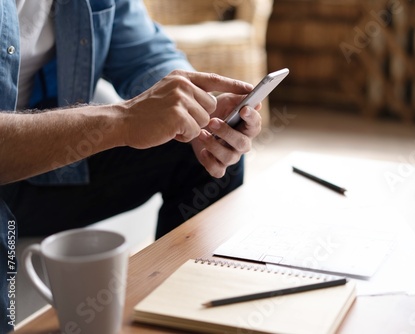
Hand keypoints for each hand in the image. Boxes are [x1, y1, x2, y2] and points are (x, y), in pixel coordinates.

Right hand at [119, 70, 252, 148]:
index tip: (251, 89)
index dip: (234, 85)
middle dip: (199, 118)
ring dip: (191, 128)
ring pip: (204, 120)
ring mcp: (180, 98)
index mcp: (181, 77)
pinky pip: (195, 131)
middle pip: (211, 106)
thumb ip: (189, 94)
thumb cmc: (147, 113)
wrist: (122, 122)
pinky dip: (183, 136)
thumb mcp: (168, 93)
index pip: (214, 79)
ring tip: (170, 125)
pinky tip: (168, 131)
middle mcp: (182, 84)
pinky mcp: (178, 114)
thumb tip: (214, 103)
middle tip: (176, 119)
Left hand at [191, 93, 261, 177]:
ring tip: (202, 133)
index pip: (255, 124)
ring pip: (229, 157)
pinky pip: (218, 170)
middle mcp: (242, 143)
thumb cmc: (217, 111)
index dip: (251, 118)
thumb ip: (238, 97)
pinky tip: (203, 151)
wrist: (197, 123)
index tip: (243, 109)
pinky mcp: (218, 165)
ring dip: (214, 145)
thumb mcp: (226, 100)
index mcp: (247, 127)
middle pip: (242, 143)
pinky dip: (210, 162)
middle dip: (227, 132)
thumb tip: (252, 94)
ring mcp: (231, 155)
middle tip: (212, 121)